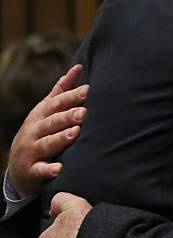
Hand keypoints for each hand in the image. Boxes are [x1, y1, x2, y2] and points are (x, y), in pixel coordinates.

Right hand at [7, 64, 88, 197]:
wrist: (18, 165)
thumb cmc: (39, 131)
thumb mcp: (46, 110)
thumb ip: (62, 90)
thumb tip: (78, 67)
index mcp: (41, 114)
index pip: (57, 103)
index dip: (71, 96)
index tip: (87, 90)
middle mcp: (35, 130)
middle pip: (52, 122)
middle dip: (68, 116)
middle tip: (84, 113)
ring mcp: (32, 150)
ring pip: (47, 143)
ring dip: (60, 138)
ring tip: (75, 133)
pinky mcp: (31, 170)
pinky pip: (40, 170)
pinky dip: (48, 170)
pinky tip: (59, 169)